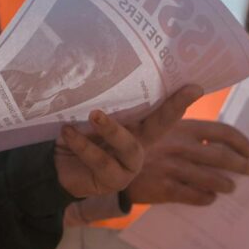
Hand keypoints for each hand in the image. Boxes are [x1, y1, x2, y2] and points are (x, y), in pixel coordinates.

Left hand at [54, 85, 201, 198]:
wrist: (52, 166)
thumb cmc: (73, 132)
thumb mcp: (84, 111)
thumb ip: (97, 99)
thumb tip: (98, 68)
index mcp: (136, 123)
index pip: (160, 107)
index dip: (179, 98)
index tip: (196, 86)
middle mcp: (139, 141)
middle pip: (161, 124)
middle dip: (175, 107)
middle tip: (189, 90)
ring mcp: (129, 163)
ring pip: (129, 145)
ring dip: (112, 129)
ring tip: (95, 114)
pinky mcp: (114, 180)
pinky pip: (101, 161)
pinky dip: (83, 145)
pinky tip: (68, 132)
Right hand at [124, 118, 248, 205]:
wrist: (111, 162)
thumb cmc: (145, 143)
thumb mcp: (164, 127)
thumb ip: (190, 131)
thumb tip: (223, 143)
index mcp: (184, 127)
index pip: (222, 131)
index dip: (241, 142)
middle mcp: (181, 146)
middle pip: (221, 156)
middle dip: (241, 165)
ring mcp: (172, 167)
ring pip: (211, 179)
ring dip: (226, 184)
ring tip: (232, 187)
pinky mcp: (164, 188)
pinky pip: (194, 196)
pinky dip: (206, 198)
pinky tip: (210, 198)